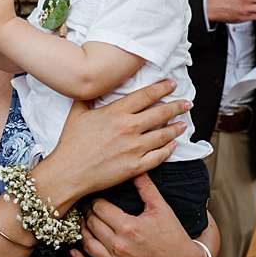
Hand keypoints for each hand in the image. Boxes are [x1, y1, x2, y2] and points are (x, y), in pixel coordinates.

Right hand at [37, 80, 189, 202]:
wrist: (69, 172)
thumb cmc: (71, 144)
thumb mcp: (77, 115)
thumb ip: (88, 99)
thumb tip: (92, 88)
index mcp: (115, 113)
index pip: (146, 96)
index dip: (162, 88)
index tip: (172, 85)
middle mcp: (128, 128)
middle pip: (161, 113)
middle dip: (177, 106)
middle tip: (187, 103)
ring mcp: (135, 148)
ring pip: (164, 134)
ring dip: (176, 128)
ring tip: (182, 124)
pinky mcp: (137, 166)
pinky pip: (159, 156)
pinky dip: (169, 149)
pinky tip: (173, 145)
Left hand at [72, 174, 207, 256]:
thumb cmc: (174, 237)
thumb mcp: (162, 209)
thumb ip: (146, 188)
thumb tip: (136, 169)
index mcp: (129, 227)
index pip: (99, 208)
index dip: (95, 201)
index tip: (96, 198)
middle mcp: (120, 247)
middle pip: (92, 225)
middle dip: (88, 214)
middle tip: (87, 208)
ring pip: (88, 245)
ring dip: (83, 232)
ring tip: (83, 224)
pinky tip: (74, 252)